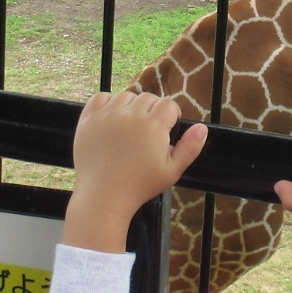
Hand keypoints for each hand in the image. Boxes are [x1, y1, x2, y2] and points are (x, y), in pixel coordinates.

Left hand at [63, 92, 207, 252]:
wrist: (103, 196)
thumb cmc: (140, 186)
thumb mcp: (172, 171)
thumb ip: (190, 148)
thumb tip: (202, 128)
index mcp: (153, 125)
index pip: (169, 104)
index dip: (171, 117)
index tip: (166, 132)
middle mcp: (130, 114)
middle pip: (148, 98)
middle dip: (152, 112)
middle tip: (147, 134)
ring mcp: (107, 114)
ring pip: (126, 96)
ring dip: (131, 107)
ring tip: (130, 128)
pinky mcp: (88, 118)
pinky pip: (101, 97)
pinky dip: (108, 104)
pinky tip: (111, 119)